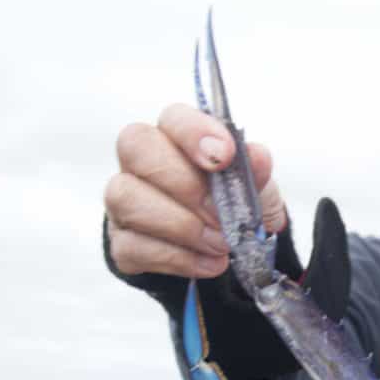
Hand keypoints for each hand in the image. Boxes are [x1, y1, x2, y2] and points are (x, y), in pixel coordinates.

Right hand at [103, 104, 287, 280]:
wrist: (218, 249)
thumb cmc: (230, 204)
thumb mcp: (253, 188)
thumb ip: (254, 172)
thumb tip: (257, 158)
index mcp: (174, 136)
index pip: (172, 117)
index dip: (195, 133)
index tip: (225, 156)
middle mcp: (139, 161)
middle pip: (136, 147)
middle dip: (185, 183)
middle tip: (222, 213)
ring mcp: (124, 201)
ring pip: (126, 198)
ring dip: (181, 225)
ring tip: (221, 244)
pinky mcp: (121, 242)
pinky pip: (133, 247)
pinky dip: (178, 258)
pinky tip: (210, 263)